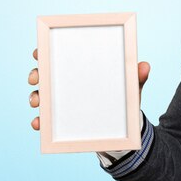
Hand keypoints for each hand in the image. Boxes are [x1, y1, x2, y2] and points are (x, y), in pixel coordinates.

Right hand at [28, 49, 150, 130]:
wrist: (125, 128)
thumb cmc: (124, 99)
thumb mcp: (131, 87)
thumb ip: (136, 77)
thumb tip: (145, 66)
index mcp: (81, 70)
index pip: (58, 56)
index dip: (45, 52)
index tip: (38, 51)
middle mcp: (67, 84)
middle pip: (44, 75)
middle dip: (37, 74)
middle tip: (37, 76)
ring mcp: (62, 104)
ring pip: (40, 97)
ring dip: (35, 97)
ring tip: (38, 101)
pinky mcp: (62, 123)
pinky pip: (46, 122)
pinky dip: (40, 122)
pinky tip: (39, 123)